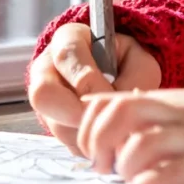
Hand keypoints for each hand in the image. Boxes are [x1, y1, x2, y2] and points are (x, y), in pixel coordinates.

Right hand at [28, 23, 160, 153]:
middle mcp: (48, 68)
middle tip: (103, 121)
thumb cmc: (130, 64)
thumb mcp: (139, 61)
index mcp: (69, 39)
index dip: (87, 79)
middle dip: (74, 112)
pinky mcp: (52, 124)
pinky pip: (62, 140)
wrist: (124, 77)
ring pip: (52, 122)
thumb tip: (121, 105)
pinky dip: (87, 144)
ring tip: (114, 129)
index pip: (66, 55)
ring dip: (84, 131)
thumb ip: (134, 78)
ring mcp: (46, 98)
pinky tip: (107, 139)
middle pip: (43, 94)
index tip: (109, 94)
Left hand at [77, 89, 183, 183]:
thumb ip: (145, 110)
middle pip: (120, 113)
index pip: (109, 100)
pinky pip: (170, 172)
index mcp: (165, 100)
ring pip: (142, 143)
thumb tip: (97, 113)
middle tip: (103, 166)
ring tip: (130, 179)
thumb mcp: (181, 108)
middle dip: (98, 142)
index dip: (88, 127)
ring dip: (124, 166)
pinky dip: (147, 183)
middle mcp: (175, 114)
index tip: (91, 151)